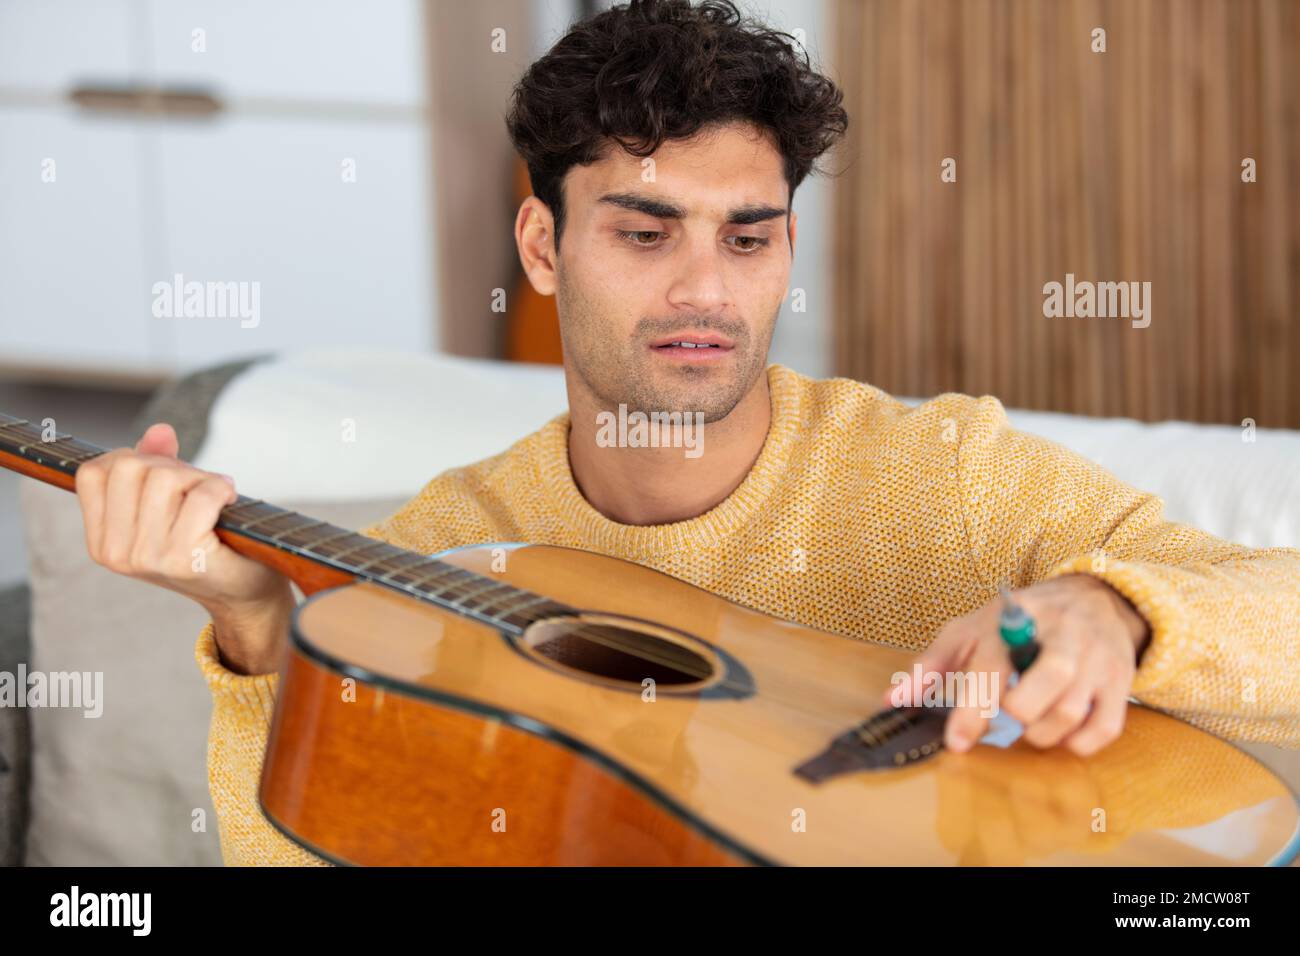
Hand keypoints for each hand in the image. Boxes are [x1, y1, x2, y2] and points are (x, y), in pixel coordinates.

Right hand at [75, 422, 294, 669]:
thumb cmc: (208, 545)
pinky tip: (228, 501)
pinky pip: (200, 496)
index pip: (93, 473)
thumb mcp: (171, 503)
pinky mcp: (182, 558)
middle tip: (197, 484)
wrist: (244, 591)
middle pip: (129, 467)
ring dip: (198, 477)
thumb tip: (160, 430)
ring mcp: (146, 557)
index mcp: (101, 541)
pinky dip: (219, 490)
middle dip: (169, 465)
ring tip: (214, 495)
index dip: (132, 458)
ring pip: (164, 477)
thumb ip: (156, 464)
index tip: (164, 474)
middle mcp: (115, 553)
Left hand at [883, 574, 1150, 756]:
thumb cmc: (1022, 619)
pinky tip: (1060, 732)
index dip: (973, 709)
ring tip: (1030, 723)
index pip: (992, 666)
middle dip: (1017, 715)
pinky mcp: (1121, 681)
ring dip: (1042, 734)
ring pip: (1071, 713)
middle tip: (1007, 717)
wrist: (1093, 597)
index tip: (957, 742)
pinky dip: (1078, 743)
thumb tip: (893, 699)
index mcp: (1016, 618)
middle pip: (1042, 687)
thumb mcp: (971, 629)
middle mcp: (1061, 635)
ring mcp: (1096, 658)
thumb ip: (931, 664)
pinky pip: (1104, 728)